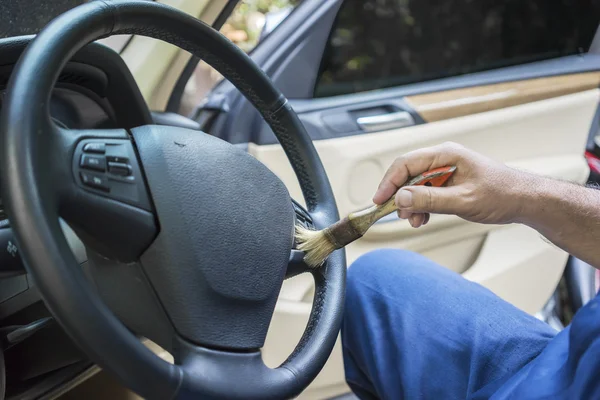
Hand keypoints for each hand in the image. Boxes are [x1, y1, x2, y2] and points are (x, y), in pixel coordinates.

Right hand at [373, 142, 525, 227]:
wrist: (525, 200)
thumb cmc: (502, 194)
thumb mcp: (463, 200)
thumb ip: (430, 199)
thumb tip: (401, 198)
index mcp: (446, 154)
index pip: (406, 163)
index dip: (389, 182)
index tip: (379, 200)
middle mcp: (443, 159)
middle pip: (408, 174)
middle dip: (399, 196)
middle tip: (397, 214)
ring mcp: (446, 171)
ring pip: (415, 185)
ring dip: (410, 204)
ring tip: (415, 220)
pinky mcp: (449, 183)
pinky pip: (426, 192)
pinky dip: (421, 206)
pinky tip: (423, 218)